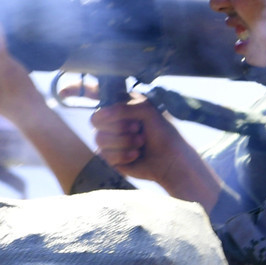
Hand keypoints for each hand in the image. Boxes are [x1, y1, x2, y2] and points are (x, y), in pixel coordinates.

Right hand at [91, 98, 223, 208]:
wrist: (171, 159)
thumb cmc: (163, 132)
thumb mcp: (147, 110)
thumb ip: (124, 107)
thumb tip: (105, 112)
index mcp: (121, 108)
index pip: (100, 105)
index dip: (102, 110)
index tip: (113, 114)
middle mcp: (113, 124)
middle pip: (95, 121)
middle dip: (118, 126)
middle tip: (137, 127)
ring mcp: (111, 142)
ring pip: (100, 138)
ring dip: (123, 141)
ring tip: (141, 142)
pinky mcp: (111, 158)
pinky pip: (105, 155)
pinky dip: (123, 155)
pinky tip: (136, 155)